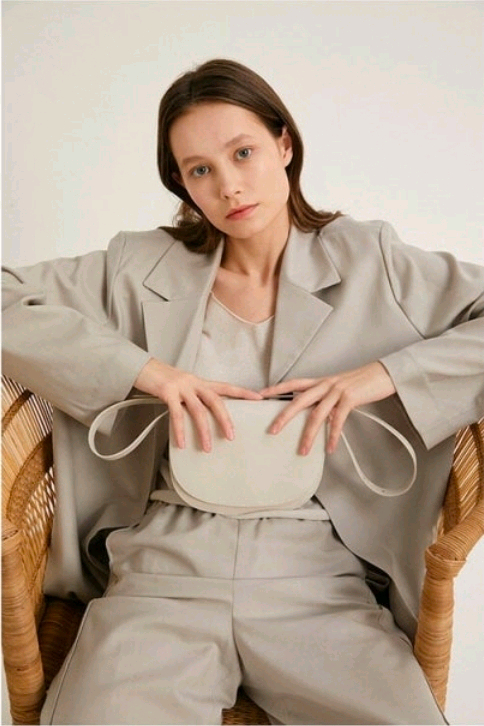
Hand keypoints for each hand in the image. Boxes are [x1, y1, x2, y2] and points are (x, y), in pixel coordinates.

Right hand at [135, 357, 262, 451]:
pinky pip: (176, 414)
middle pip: (216, 401)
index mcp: (200, 382)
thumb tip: (204, 416)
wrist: (142, 367)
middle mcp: (194, 382)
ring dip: (204, 431)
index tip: (259, 398)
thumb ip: (195, 397)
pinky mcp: (167, 392)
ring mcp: (181, 386)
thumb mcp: (183, 386)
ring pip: (198, 410)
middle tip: (231, 436)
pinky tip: (182, 443)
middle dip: (225, 419)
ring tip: (207, 447)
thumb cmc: (163, 379)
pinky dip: (180, 430)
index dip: (243, 392)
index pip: (227, 387)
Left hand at [258, 361, 395, 454]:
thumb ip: (323, 398)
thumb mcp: (337, 387)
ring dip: (309, 434)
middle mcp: (325, 384)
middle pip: (299, 400)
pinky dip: (333, 436)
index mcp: (320, 381)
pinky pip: (338, 420)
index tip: (260, 395)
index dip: (276, 389)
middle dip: (284, 416)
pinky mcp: (350, 398)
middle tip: (273, 430)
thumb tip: (312, 413)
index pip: (293, 383)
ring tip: (302, 450)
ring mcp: (337, 391)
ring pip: (317, 414)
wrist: (382, 374)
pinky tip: (329, 448)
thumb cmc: (360, 382)